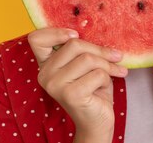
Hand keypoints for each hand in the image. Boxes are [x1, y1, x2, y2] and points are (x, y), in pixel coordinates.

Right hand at [28, 28, 127, 142]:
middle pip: (74, 44)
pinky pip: (97, 74)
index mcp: (45, 64)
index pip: (36, 38)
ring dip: (106, 66)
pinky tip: (103, 89)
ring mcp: (55, 85)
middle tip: (115, 57)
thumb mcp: (85, 64)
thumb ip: (83, 49)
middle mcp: (45, 74)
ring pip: (88, 59)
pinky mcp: (70, 95)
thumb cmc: (93, 89)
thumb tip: (99, 30)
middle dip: (99, 50)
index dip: (56, 32)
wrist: (97, 121)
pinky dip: (107, 79)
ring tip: (110, 75)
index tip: (76, 35)